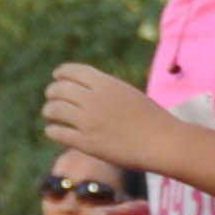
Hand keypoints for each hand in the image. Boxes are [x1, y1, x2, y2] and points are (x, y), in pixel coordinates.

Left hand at [41, 64, 171, 170]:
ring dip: (49, 112)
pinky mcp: (86, 143)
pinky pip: (56, 132)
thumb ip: (106, 90)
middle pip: (58, 89)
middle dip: (52, 93)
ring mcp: (88, 121)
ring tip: (52, 116)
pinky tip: (56, 132)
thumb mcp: (129, 94)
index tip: (57, 78)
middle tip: (52, 99)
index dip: (60, 74)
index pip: (71, 71)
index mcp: (106, 84)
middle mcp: (94, 99)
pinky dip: (52, 130)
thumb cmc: (152, 119)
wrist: (164, 143)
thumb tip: (81, 91)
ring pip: (52, 110)